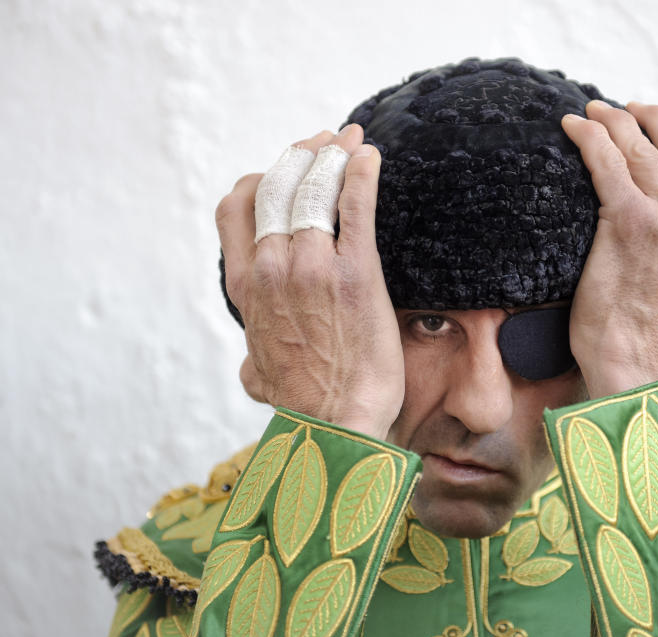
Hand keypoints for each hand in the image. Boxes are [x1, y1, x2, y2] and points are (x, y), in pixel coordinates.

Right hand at [217, 125, 403, 438]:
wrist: (335, 424)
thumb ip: (252, 358)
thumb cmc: (301, 403)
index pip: (237, 206)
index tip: (282, 169)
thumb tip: (252, 368)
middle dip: (301, 154)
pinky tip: (368, 155)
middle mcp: (271, 267)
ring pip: (316, 189)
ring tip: (349, 140)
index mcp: (245, 285)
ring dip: (332, 156)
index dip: (259, 178)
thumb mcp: (257, 375)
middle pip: (278, 186)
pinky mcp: (356, 272)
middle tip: (324, 141)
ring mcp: (312, 266)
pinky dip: (361, 173)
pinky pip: (356, 206)